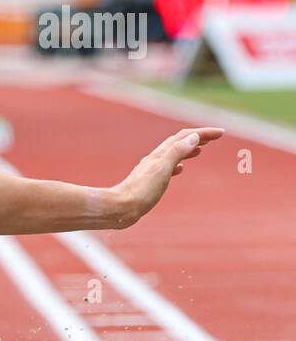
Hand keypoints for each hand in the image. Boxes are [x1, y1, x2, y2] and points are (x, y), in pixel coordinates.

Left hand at [110, 127, 224, 226]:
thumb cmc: (141, 191)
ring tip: (200, 150)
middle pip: (178, 143)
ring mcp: (151, 170)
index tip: (220, 132)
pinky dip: (177, 164)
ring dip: (188, 149)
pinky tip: (180, 169)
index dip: (203, 133)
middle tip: (214, 137)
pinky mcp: (148, 182)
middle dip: (197, 138)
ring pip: (172, 155)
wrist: (119, 208)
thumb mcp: (162, 169)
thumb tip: (193, 138)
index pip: (184, 137)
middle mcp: (155, 159)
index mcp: (160, 155)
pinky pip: (166, 168)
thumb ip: (176, 152)